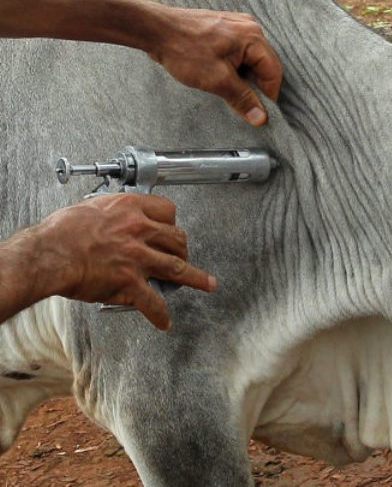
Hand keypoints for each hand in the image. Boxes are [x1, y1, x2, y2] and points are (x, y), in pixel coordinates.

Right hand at [36, 193, 215, 329]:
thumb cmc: (61, 232)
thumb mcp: (90, 209)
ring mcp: (138, 258)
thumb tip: (114, 220)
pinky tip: (164, 321)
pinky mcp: (131, 283)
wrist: (47, 254)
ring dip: (196, 278)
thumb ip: (111, 215)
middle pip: (177, 239)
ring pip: (178, 268)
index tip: (171, 228)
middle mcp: (140, 231)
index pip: (167, 210)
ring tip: (206, 284)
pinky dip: (160, 314)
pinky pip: (153, 302)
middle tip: (182, 255)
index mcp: (131, 209)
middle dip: (182, 248)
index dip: (171, 221)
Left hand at [148, 7, 282, 125]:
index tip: (259, 112)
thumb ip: (243, 99)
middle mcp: (249, 28)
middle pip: (263, 66)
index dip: (268, 96)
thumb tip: (260, 117)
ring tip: (225, 87)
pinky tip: (220, 75)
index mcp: (253, 37)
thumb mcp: (217, 80)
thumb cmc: (184, 49)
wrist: (155, 30)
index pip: (273, 73)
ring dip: (242, 78)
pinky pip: (238, 54)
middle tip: (241, 102)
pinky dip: (234, 68)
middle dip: (254, 87)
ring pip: (250, 61)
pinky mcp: (224, 30)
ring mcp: (236, 27)